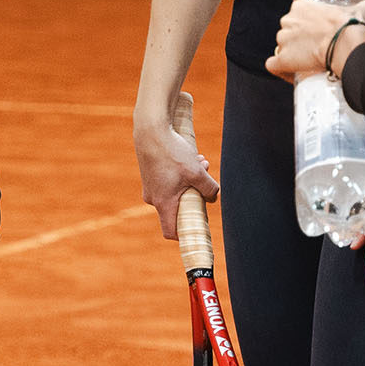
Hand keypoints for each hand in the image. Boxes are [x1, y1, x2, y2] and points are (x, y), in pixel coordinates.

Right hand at [134, 111, 218, 238]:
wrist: (151, 131)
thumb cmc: (172, 153)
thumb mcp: (196, 172)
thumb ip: (209, 189)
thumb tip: (213, 198)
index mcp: (163, 203)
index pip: (171, 231)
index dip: (184, 235)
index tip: (197, 229)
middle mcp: (154, 198)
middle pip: (179, 207)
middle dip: (195, 196)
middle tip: (205, 180)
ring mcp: (151, 186)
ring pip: (176, 191)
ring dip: (191, 180)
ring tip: (201, 162)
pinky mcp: (151, 175)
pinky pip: (169, 181)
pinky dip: (181, 173)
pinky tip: (191, 156)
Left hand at [267, 0, 364, 81]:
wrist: (349, 45)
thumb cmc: (357, 26)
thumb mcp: (364, 8)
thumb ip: (362, 8)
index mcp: (302, 6)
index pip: (298, 16)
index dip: (307, 27)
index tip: (320, 36)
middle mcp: (288, 20)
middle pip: (289, 32)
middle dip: (300, 41)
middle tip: (318, 51)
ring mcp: (283, 40)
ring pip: (282, 48)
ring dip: (292, 55)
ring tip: (309, 65)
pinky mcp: (283, 59)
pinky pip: (273, 65)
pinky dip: (281, 70)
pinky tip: (291, 73)